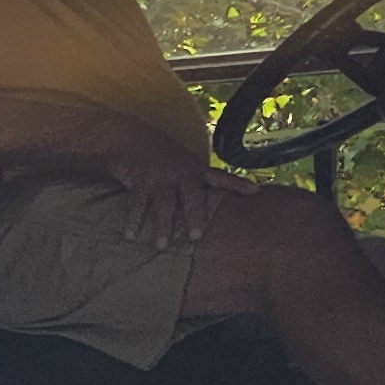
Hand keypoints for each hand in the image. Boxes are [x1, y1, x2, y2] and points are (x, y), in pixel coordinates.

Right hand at [93, 126, 255, 251]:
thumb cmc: (160, 156)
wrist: (130, 137)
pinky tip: (130, 236)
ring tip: (162, 247)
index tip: (255, 192)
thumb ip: (197, 182)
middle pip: (191, 196)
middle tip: (196, 237)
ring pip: (163, 204)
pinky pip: (137, 203)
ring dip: (162, 226)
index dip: (237, 184)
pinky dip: (133, 220)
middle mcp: (180, 173)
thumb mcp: (183, 164)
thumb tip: (218, 203)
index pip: (220, 177)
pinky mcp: (139, 180)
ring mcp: (160, 177)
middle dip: (194, 216)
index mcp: (194, 169)